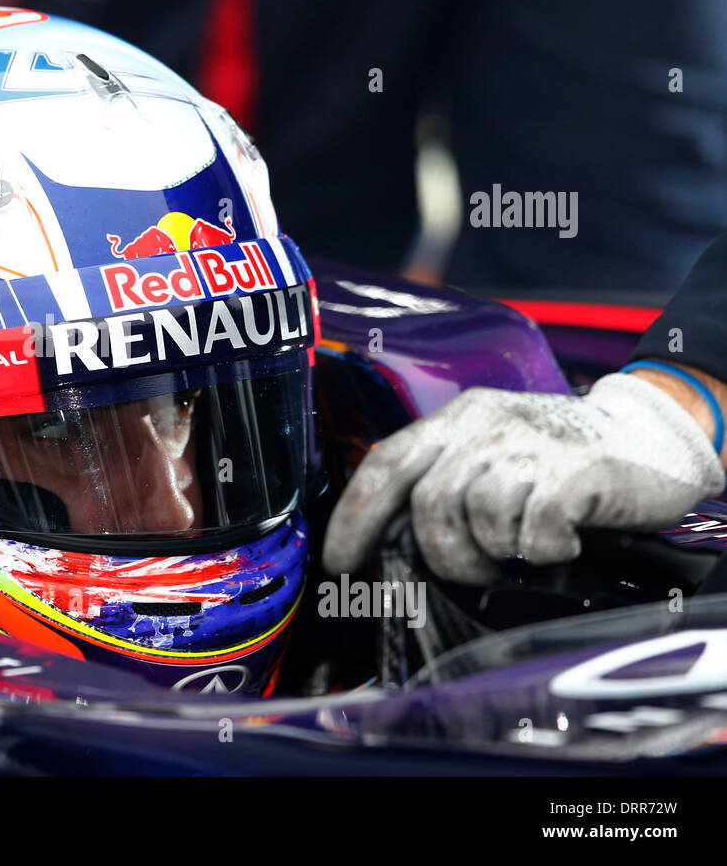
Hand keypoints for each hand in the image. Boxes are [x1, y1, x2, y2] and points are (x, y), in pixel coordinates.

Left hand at [323, 373, 725, 583]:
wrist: (649, 434)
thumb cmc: (558, 458)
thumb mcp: (492, 452)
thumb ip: (446, 481)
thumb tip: (389, 543)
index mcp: (456, 419)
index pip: (385, 462)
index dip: (354, 515)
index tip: (340, 562)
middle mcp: (486, 425)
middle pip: (429, 502)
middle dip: (442, 553)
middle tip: (473, 568)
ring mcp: (531, 444)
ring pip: (479, 517)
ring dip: (497, 550)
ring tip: (521, 546)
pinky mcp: (575, 470)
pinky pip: (533, 530)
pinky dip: (543, 549)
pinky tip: (560, 539)